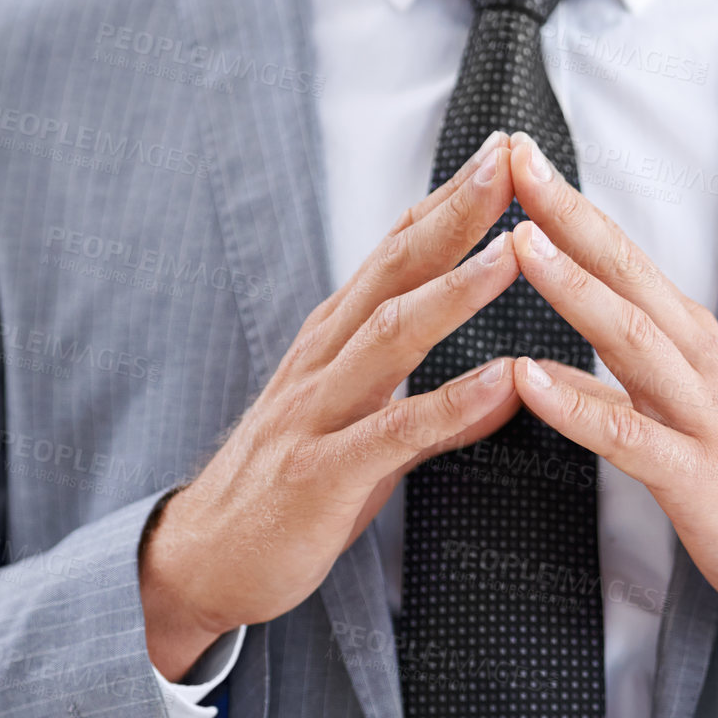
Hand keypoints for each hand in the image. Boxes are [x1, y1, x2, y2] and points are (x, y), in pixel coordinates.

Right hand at [140, 132, 521, 680]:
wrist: (203, 562)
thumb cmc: (290, 495)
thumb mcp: (369, 444)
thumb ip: (436, 415)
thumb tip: (505, 387)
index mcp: (333, 345)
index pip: (395, 254)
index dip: (447, 202)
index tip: (503, 154)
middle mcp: (322, 363)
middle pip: (393, 271)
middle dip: (454, 214)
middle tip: (510, 160)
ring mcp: (316, 414)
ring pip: (389, 337)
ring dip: (454, 291)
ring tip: (513, 254)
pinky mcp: (320, 474)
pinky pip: (392, 432)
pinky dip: (449, 404)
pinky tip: (501, 381)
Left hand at [502, 133, 717, 682]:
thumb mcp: (674, 421)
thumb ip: (611, 388)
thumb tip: (544, 366)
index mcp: (689, 343)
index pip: (622, 256)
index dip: (570, 204)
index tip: (519, 155)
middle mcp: (698, 363)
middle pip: (627, 272)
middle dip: (568, 214)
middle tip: (515, 158)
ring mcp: (701, 416)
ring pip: (632, 339)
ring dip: (573, 288)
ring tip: (519, 244)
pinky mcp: (695, 476)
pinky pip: (627, 435)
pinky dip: (574, 403)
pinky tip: (526, 377)